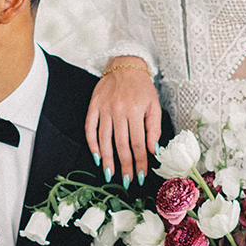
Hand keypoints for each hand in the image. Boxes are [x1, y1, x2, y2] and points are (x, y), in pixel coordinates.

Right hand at [85, 63, 161, 186]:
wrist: (125, 64)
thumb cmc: (142, 87)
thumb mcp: (154, 105)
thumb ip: (154, 128)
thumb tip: (153, 151)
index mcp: (136, 110)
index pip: (138, 143)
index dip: (140, 161)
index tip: (141, 175)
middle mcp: (119, 110)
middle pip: (121, 144)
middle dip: (125, 165)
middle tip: (127, 181)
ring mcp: (104, 109)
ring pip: (104, 140)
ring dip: (107, 159)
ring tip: (110, 174)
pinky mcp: (93, 106)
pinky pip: (90, 128)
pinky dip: (92, 144)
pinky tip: (97, 156)